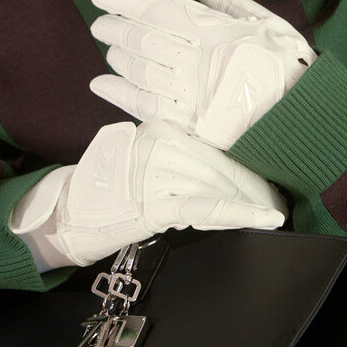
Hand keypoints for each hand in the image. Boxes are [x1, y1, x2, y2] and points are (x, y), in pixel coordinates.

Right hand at [36, 120, 284, 266]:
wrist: (66, 216)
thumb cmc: (109, 193)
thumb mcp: (144, 162)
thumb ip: (180, 161)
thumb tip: (226, 174)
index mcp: (159, 127)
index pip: (214, 148)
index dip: (246, 168)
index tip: (268, 182)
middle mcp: (158, 145)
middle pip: (221, 167)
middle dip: (254, 187)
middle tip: (280, 202)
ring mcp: (154, 173)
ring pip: (217, 187)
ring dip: (250, 204)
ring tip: (272, 213)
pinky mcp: (153, 203)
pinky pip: (207, 207)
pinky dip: (241, 214)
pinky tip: (267, 218)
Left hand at [89, 0, 315, 148]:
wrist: (302, 116)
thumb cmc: (286, 62)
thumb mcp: (263, 19)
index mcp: (214, 30)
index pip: (155, 9)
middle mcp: (197, 60)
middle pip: (141, 39)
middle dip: (115, 28)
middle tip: (101, 24)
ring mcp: (190, 93)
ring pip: (138, 70)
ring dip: (118, 57)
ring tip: (111, 50)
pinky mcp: (188, 122)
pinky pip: (142, 105)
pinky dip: (118, 92)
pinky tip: (102, 83)